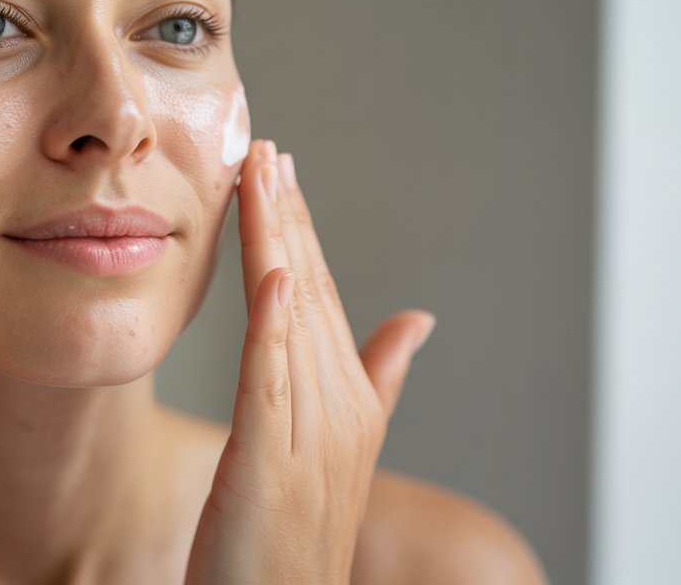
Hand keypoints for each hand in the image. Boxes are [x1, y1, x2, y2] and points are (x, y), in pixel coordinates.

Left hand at [185, 140, 435, 584]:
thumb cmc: (295, 532)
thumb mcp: (337, 446)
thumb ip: (380, 377)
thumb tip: (420, 318)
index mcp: (348, 398)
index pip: (319, 292)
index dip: (301, 226)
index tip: (281, 167)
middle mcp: (335, 405)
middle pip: (307, 289)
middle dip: (288, 214)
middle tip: (269, 147)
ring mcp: (306, 429)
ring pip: (288, 315)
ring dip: (277, 242)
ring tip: (261, 176)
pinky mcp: (269, 455)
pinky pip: (269, 376)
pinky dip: (272, 321)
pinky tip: (270, 269)